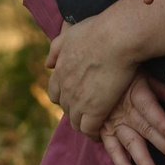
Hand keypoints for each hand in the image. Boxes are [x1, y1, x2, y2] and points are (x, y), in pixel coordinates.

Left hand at [50, 0, 164, 138]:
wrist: (116, 37)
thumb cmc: (98, 31)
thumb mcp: (70, 34)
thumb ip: (56, 49)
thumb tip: (48, 64)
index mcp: (60, 70)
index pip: (55, 93)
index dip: (65, 97)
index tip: (75, 98)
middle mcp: (65, 87)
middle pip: (65, 108)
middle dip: (75, 110)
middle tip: (88, 112)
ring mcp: (78, 100)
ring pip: (75, 121)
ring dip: (83, 123)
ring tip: (95, 125)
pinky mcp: (94, 110)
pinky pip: (88, 130)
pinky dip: (93, 134)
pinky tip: (100, 133)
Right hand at [99, 72, 164, 164]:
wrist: (88, 73)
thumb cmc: (122, 74)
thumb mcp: (143, 75)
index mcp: (135, 93)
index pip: (150, 108)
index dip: (161, 122)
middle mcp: (123, 110)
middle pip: (146, 130)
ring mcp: (112, 122)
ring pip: (130, 143)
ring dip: (143, 160)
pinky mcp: (103, 131)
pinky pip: (112, 150)